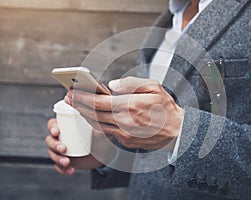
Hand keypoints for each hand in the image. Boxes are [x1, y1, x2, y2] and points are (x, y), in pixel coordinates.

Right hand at [45, 118, 102, 175]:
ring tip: (67, 162)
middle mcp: (61, 138)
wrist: (105, 153)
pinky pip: (59, 167)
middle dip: (54, 145)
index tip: (57, 133)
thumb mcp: (101, 131)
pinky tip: (71, 170)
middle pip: (49, 140)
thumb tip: (97, 124)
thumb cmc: (101, 137)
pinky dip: (63, 170)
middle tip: (64, 149)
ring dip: (57, 159)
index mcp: (66, 126)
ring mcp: (62, 151)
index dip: (52, 128)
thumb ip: (99, 127)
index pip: (53, 124)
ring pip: (52, 154)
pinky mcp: (66, 162)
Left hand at [66, 77, 183, 149]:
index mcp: (130, 106)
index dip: (82, 97)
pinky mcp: (126, 141)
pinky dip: (96, 123)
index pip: (98, 102)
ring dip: (84, 115)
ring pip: (98, 124)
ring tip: (76, 106)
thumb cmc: (166, 107)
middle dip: (78, 105)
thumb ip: (131, 83)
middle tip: (68, 98)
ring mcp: (125, 134)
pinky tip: (92, 117)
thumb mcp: (153, 87)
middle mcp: (125, 122)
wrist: (177, 131)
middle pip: (94, 114)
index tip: (71, 91)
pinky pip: (107, 132)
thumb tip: (111, 85)